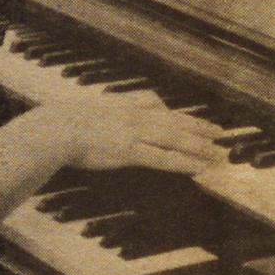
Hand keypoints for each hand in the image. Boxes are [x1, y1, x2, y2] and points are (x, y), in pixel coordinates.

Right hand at [46, 101, 225, 175]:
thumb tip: (115, 107)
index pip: (160, 108)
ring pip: (175, 138)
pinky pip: (163, 158)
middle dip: (200, 127)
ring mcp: (133, 134)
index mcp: (122, 106)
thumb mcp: (87, 108)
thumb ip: (106, 108)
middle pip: (174, 121)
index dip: (182, 115)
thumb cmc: (62, 122)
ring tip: (217, 153)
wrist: (54, 130)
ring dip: (199, 146)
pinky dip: (184, 162)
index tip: (197, 120)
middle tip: (220, 134)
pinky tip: (199, 168)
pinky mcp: (130, 151)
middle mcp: (133, 117)